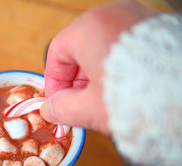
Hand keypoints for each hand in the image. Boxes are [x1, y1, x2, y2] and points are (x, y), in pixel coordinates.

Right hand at [40, 0, 158, 134]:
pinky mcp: (156, 28)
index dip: (53, 81)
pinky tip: (121, 89)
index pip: (57, 53)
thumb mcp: (89, 109)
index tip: (55, 101)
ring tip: (99, 100)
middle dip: (75, 81)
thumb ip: (62, 109)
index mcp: (90, 28)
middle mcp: (113, 15)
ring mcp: (137, 18)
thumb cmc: (140, 98)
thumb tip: (51, 110)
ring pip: (103, 47)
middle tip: (76, 104)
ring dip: (95, 74)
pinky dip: (117, 67)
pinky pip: (125, 46)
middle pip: (80, 48)